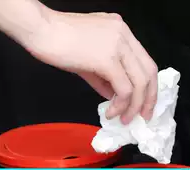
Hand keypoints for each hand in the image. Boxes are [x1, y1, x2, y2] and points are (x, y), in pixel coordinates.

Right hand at [24, 10, 157, 123]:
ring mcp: (117, 45)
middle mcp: (124, 35)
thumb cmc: (58, 42)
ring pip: (139, 83)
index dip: (148, 86)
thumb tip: (114, 96)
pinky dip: (120, 105)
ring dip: (133, 106)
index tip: (143, 104)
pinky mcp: (107, 58)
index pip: (145, 61)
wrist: (40, 30)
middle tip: (142, 117)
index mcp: (121, 31)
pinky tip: (109, 113)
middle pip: (149, 72)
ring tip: (123, 119)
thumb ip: (104, 77)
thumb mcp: (88, 60)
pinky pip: (123, 89)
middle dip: (148, 99)